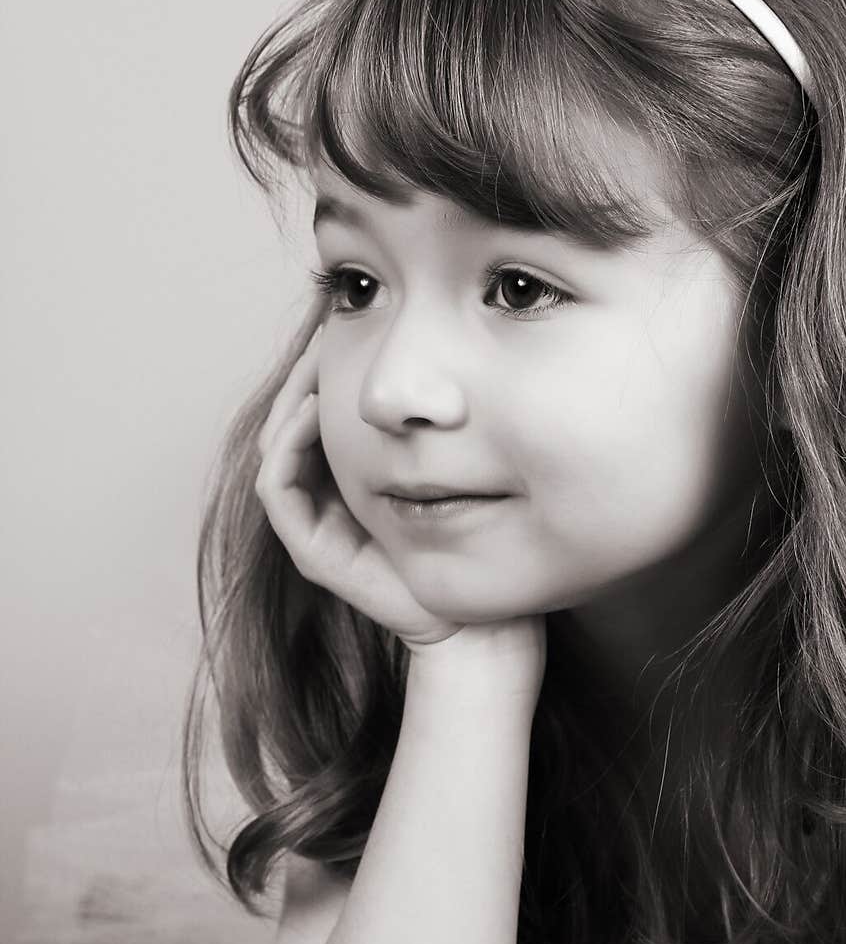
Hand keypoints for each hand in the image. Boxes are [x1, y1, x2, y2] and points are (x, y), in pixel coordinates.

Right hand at [254, 327, 491, 642]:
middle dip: (300, 375)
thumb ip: (425, 427)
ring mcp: (312, 527)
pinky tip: (313, 411)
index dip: (316, 370)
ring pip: (274, 450)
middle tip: (323, 331)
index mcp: (345, 480)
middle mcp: (322, 501)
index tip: (340, 327)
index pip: (310, 414)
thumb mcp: (445, 467)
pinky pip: (278, 489)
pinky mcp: (312, 551)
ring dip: (288, 402)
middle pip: (286, 425)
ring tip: (315, 362)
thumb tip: (426, 362)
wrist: (472, 616)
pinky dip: (289, 446)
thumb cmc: (465, 540)